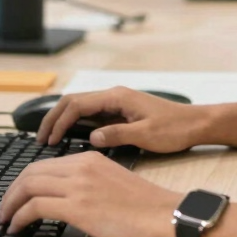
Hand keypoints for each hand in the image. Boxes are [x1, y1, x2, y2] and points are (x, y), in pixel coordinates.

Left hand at [0, 151, 180, 236]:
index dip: (26, 180)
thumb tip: (72, 200)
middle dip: (12, 190)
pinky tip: (16, 227)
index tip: (17, 196)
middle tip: (4, 208)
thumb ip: (91, 184)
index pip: (47, 163)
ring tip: (5, 219)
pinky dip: (19, 216)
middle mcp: (82, 166)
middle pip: (32, 171)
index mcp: (92, 158)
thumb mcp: (114, 184)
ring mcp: (79, 185)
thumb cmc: (147, 207)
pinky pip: (35, 206)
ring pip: (29, 185)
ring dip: (10, 203)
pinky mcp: (78, 207)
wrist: (165, 215)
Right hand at [35, 86, 209, 150]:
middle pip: (74, 102)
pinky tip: (73, 140)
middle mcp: (115, 96)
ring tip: (50, 140)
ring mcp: (118, 104)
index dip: (59, 121)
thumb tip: (92, 139)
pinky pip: (93, 116)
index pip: (77, 104)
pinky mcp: (122, 113)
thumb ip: (117, 135)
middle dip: (55, 118)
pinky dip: (78, 125)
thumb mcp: (146, 134)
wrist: (196, 124)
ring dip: (64, 121)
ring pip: (82, 108)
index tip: (48, 141)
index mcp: (117, 97)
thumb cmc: (175, 128)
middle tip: (40, 140)